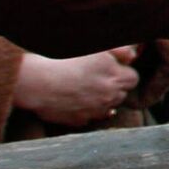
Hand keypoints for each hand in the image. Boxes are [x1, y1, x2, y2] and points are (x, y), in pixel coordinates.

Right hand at [11, 48, 138, 126]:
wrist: (35, 81)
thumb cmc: (64, 59)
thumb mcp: (95, 47)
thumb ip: (120, 51)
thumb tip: (133, 58)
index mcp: (115, 76)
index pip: (133, 79)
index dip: (123, 73)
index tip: (111, 69)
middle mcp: (109, 95)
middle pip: (121, 94)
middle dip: (114, 87)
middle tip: (96, 78)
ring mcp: (95, 110)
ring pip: (108, 107)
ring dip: (103, 99)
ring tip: (85, 89)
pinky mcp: (79, 121)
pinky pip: (91, 118)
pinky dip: (88, 111)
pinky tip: (77, 101)